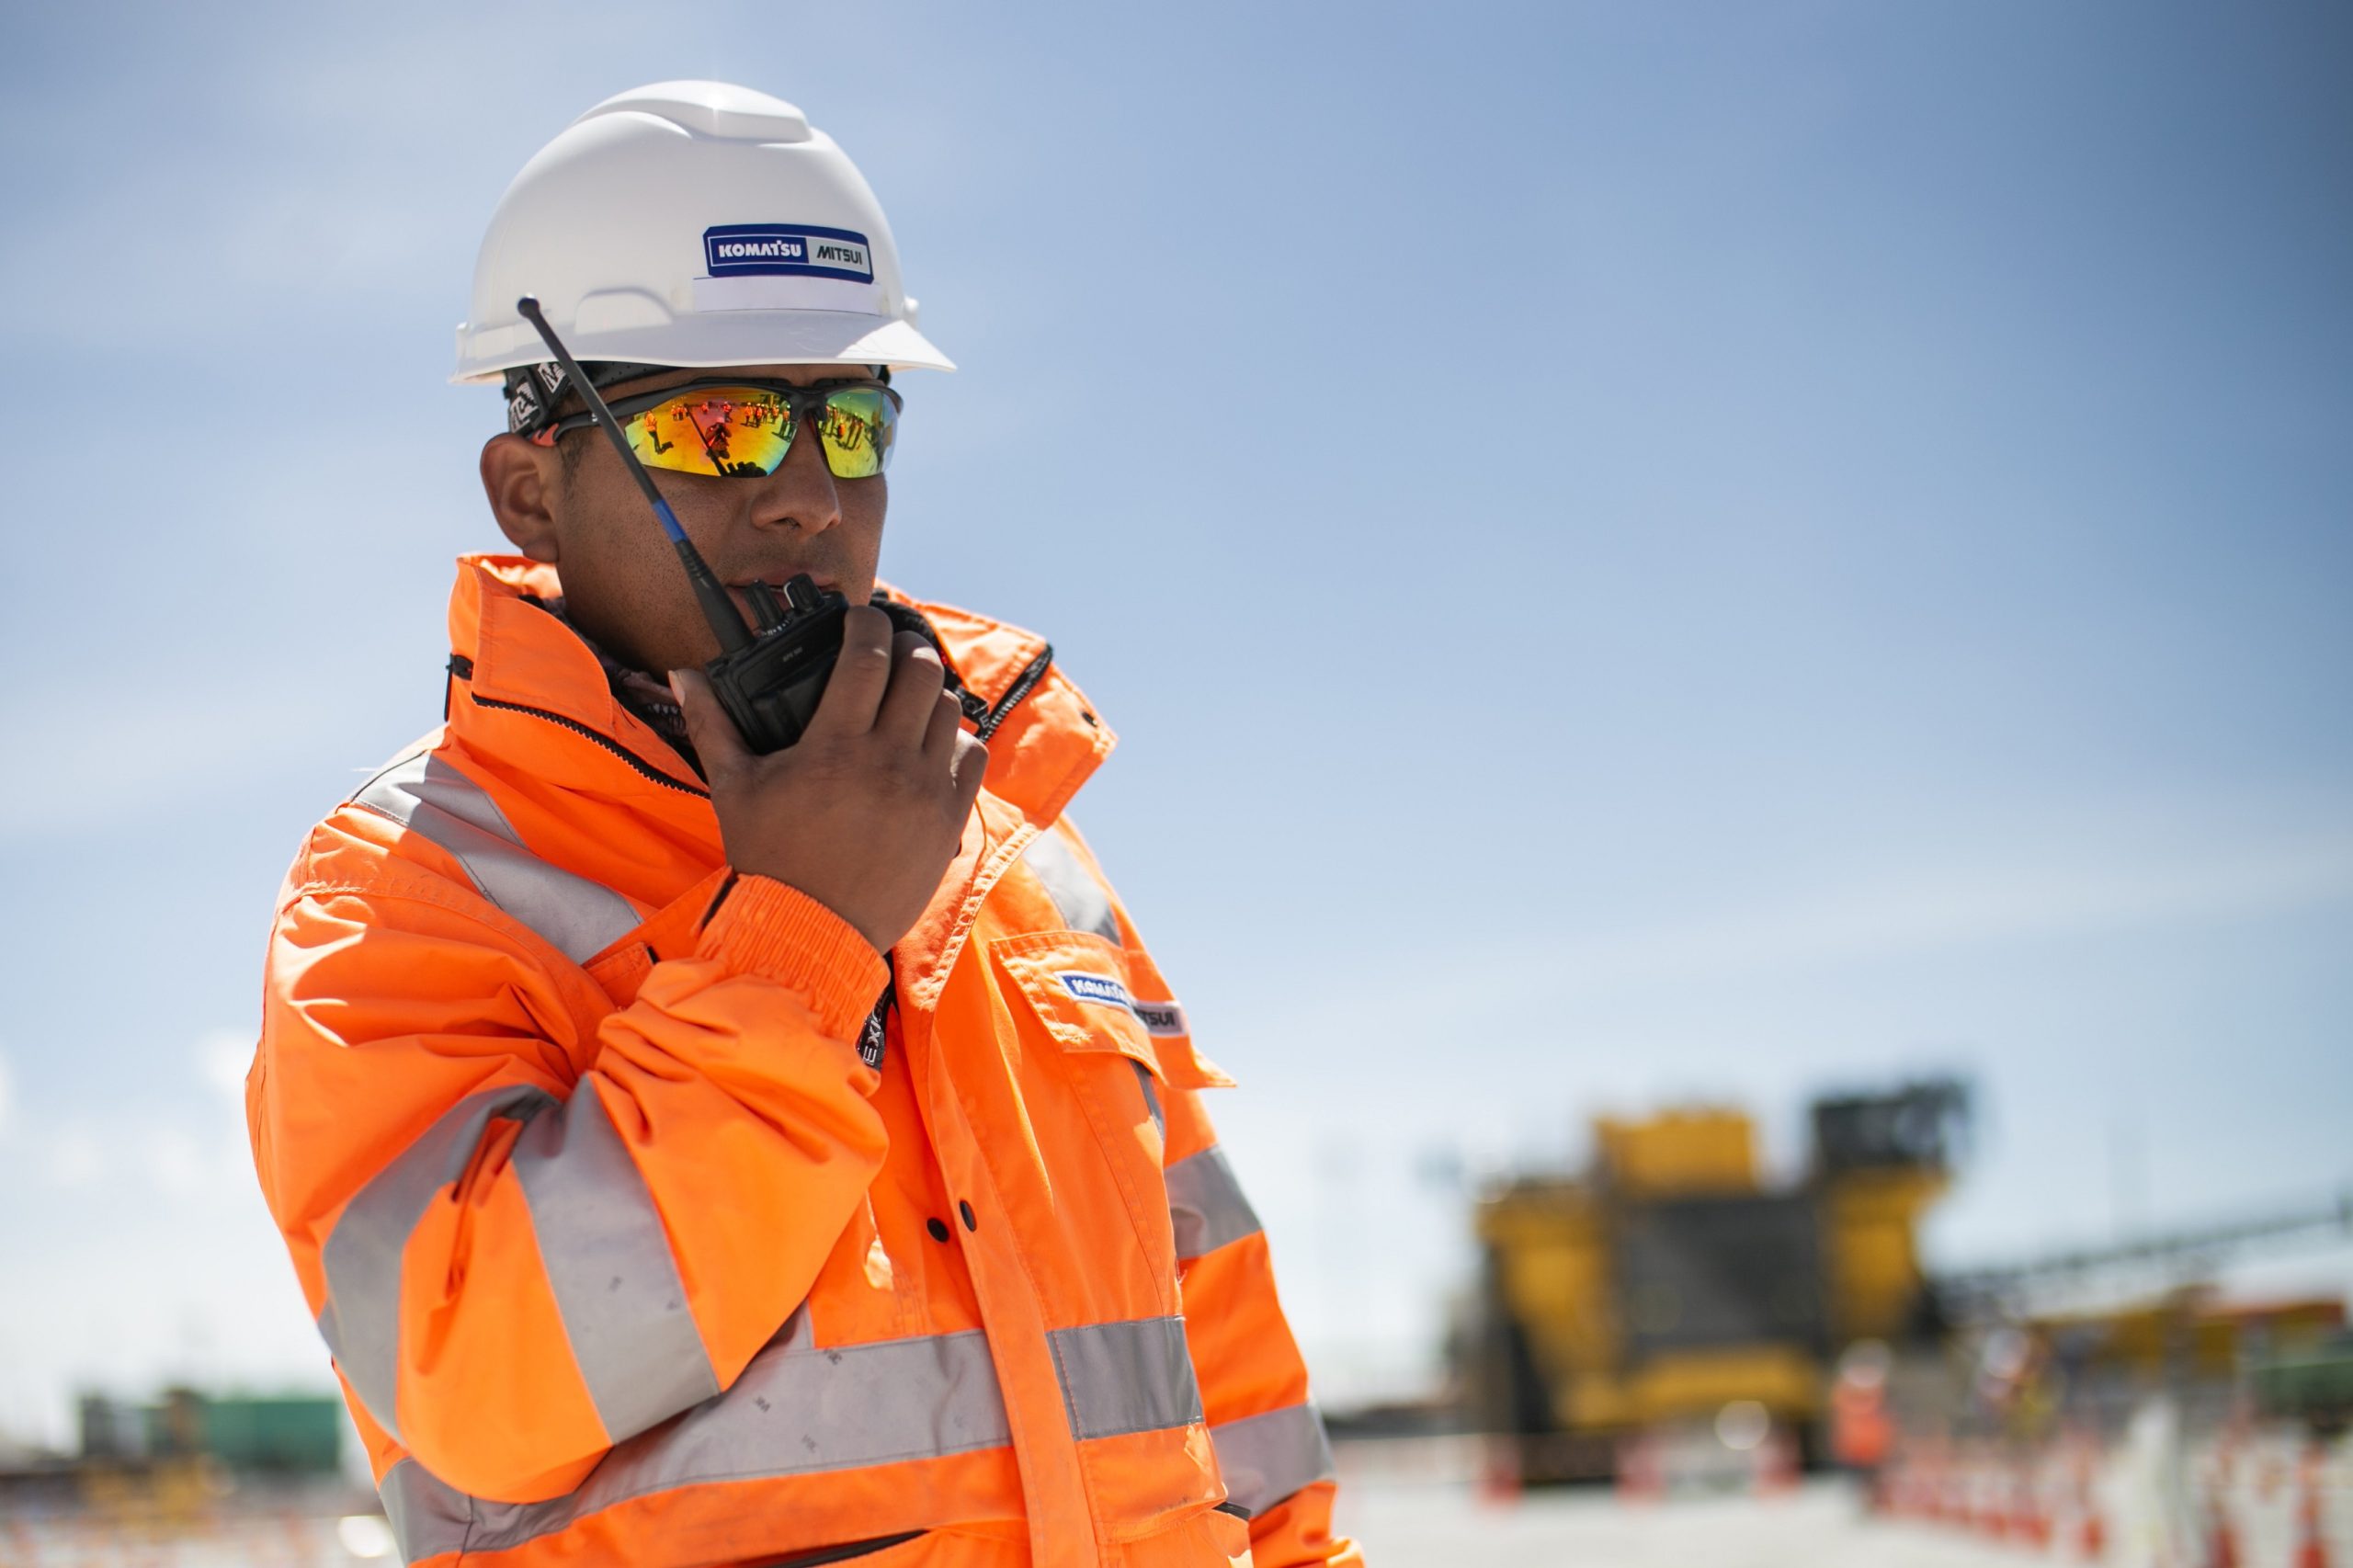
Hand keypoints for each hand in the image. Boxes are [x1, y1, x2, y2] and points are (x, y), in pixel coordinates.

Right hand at [671, 606, 989, 954]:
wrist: (810, 933)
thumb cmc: (768, 860)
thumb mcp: (733, 788)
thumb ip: (712, 723)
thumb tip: (682, 673)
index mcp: (835, 746)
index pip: (867, 656)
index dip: (868, 623)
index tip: (861, 616)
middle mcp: (888, 761)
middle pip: (920, 673)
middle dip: (907, 649)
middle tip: (890, 651)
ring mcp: (925, 791)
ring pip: (950, 710)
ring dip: (932, 692)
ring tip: (911, 695)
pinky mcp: (949, 821)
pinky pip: (973, 757)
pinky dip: (958, 740)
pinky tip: (934, 742)